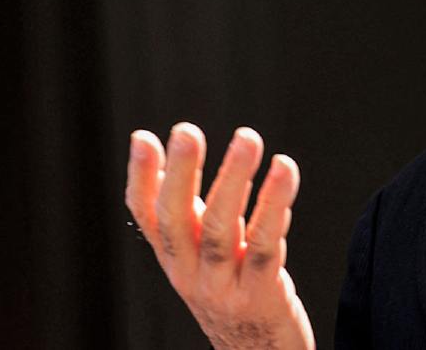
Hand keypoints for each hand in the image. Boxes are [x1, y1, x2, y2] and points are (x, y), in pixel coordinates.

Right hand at [125, 123, 314, 349]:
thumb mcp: (199, 250)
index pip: (147, 216)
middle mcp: (188, 273)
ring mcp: (222, 286)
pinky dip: (274, 204)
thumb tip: (152, 144)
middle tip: (186, 130)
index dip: (141, 178)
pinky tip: (284, 171)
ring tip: (248, 138)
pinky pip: (265, 245)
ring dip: (233, 179)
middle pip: (176, 221)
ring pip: (221, 231)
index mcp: (173, 256)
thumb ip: (187, 205)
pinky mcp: (259, 294)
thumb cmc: (229, 288)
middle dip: (181, 174)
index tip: (143, 138)